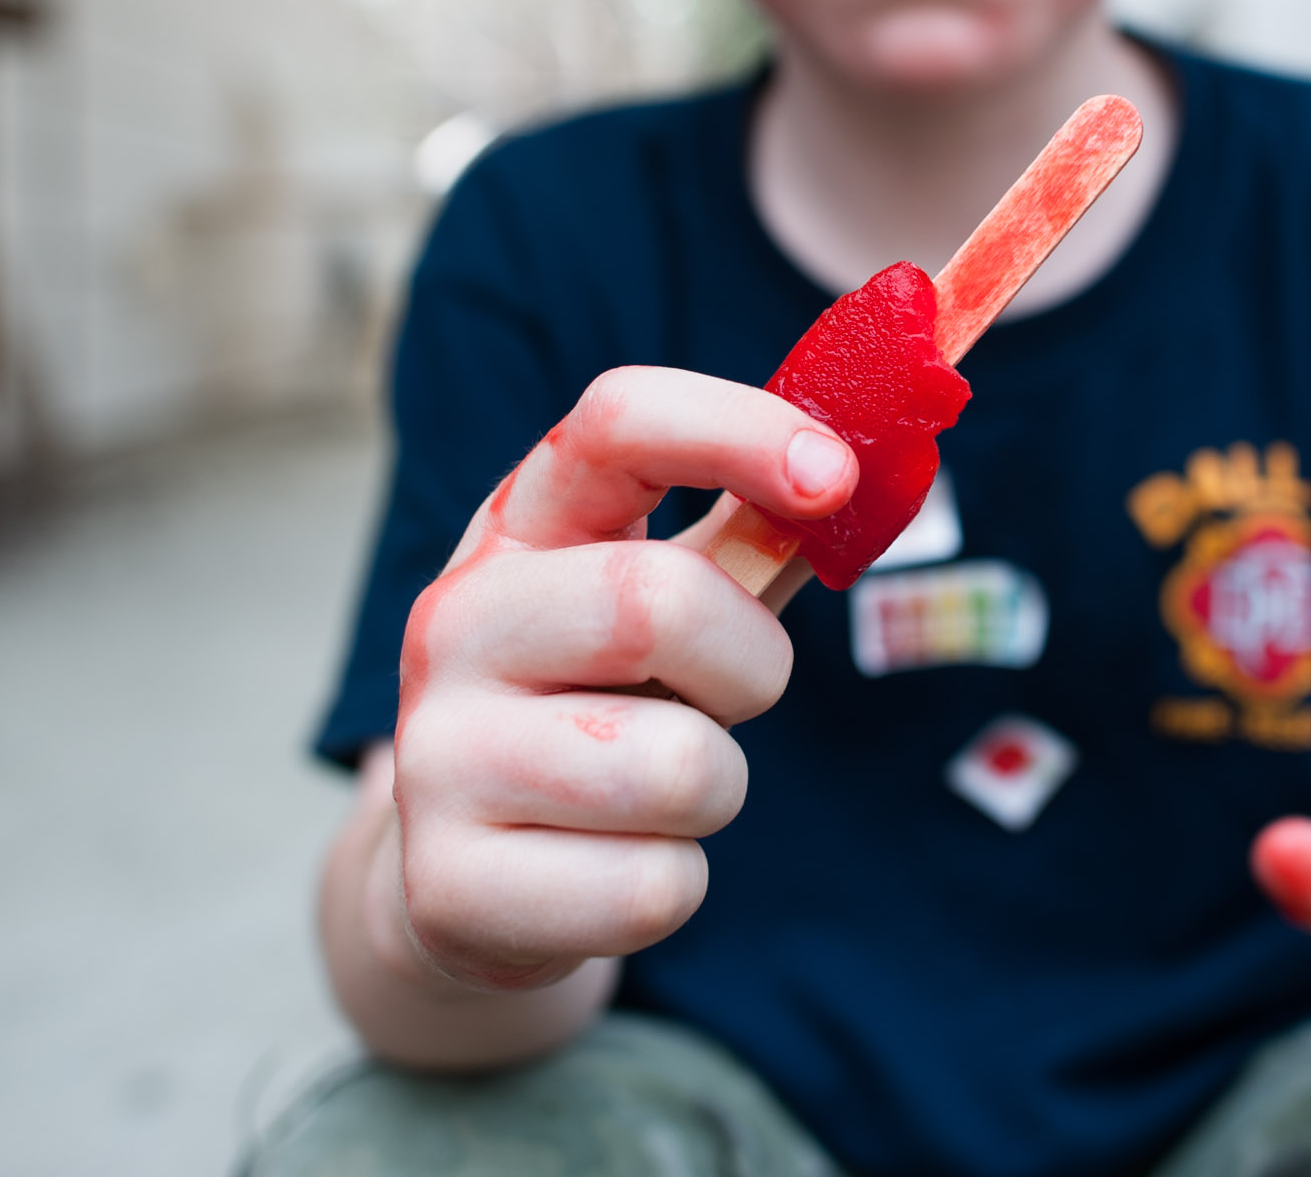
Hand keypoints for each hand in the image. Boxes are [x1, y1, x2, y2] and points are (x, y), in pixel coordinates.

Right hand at [385, 366, 857, 990]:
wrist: (471, 873)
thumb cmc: (600, 702)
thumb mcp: (656, 600)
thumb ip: (750, 533)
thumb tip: (874, 472)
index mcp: (520, 525)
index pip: (616, 422)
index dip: (737, 429)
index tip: (835, 478)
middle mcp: (456, 622)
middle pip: (655, 602)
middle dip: (749, 664)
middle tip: (730, 694)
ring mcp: (435, 756)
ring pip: (676, 768)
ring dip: (714, 788)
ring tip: (653, 786)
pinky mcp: (448, 888)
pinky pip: (652, 888)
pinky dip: (670, 883)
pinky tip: (608, 863)